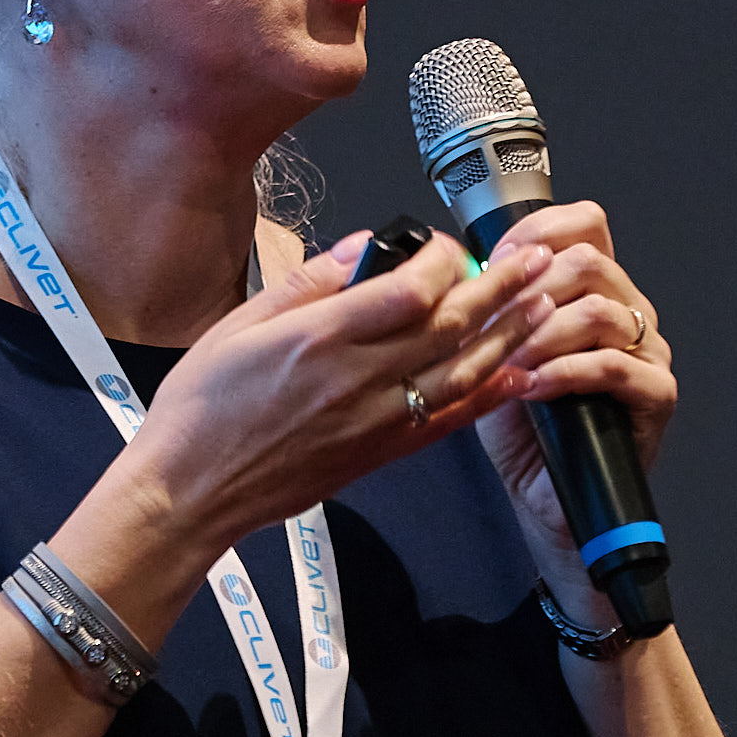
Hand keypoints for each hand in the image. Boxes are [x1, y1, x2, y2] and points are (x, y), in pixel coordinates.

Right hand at [124, 228, 554, 551]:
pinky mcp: (379, 454)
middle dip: (501, 287)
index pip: (409, 289)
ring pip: (462, 372)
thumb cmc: (203, 407)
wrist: (191, 491)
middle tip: (535, 260)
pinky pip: (447, 421)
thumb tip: (362, 247)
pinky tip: (516, 375)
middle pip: (450, 326)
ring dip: (510, 336)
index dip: (443, 260)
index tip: (448, 245)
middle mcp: (356, 379)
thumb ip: (307, 281)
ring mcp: (373, 421)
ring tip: (545, 306)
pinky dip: (488, 396)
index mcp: (319, 338)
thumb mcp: (239, 324)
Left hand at [467, 202, 677, 585]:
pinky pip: (615, 366)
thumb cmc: (523, 429)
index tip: (496, 261)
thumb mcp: (493, 354)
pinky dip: (565, 373)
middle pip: (590, 260)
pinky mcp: (656, 394)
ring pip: (600, 310)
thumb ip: (490, 307)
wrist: (547, 499)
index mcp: (595, 290)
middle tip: (495, 323)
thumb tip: (459, 265)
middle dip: (530, 289)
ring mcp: (648, 351)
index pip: (585, 224)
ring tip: (510, 363)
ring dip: (541, 334)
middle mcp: (628, 312)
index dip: (537, 233)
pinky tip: (533, 387)